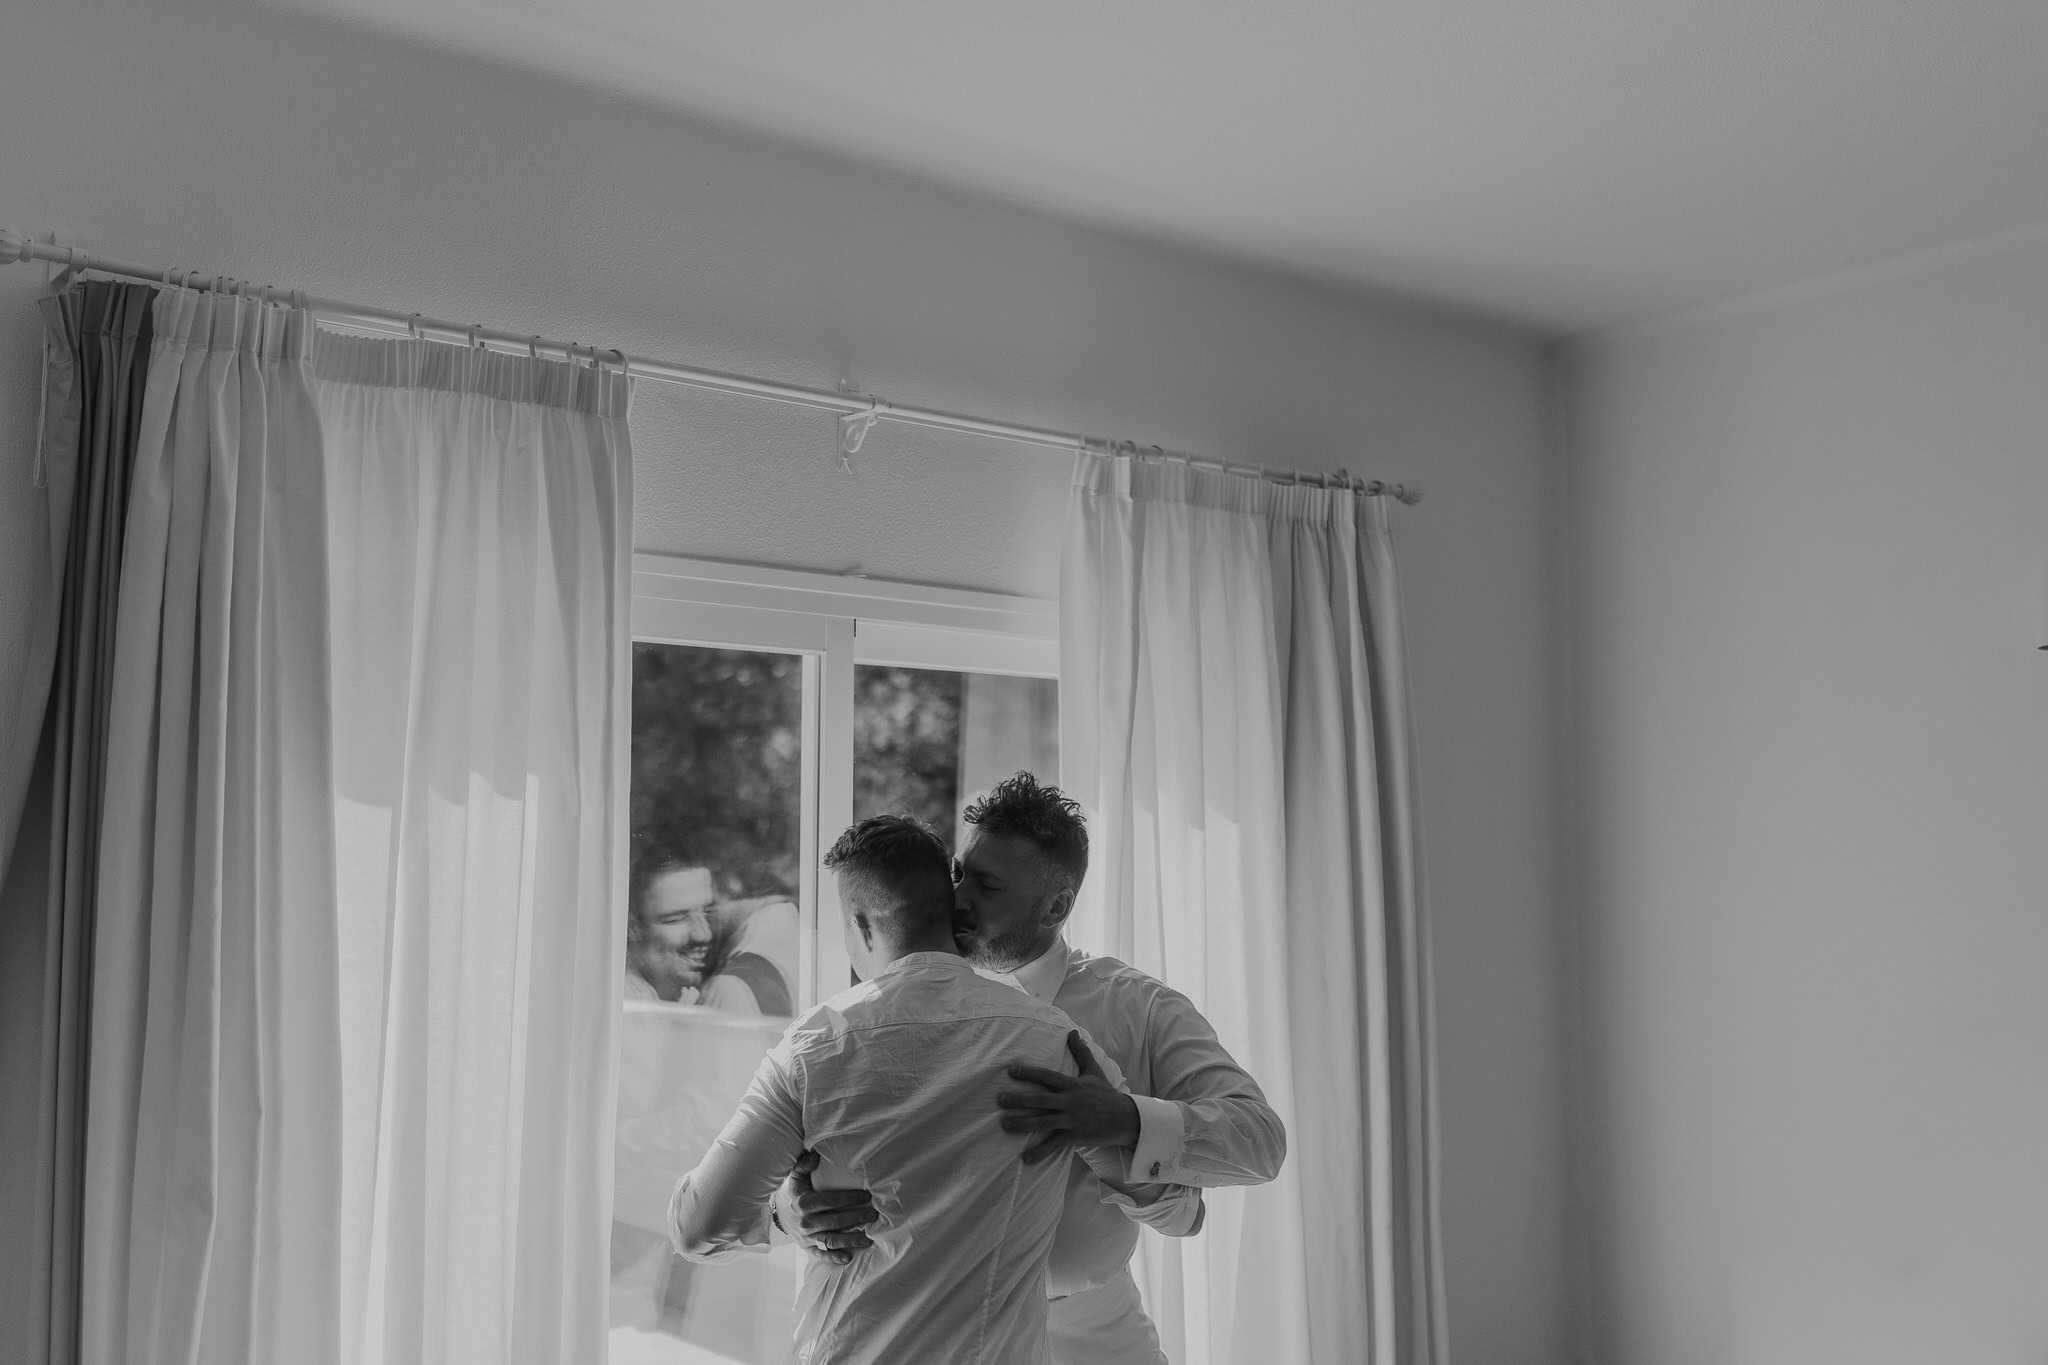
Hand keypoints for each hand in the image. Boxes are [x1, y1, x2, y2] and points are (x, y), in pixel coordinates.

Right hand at [780, 1149, 877, 1264]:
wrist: (779, 1214)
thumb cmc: (794, 1192)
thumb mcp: (795, 1176)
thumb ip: (804, 1164)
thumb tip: (815, 1155)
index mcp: (803, 1202)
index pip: (830, 1200)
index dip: (849, 1198)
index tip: (867, 1196)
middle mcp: (805, 1221)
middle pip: (835, 1221)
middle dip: (857, 1218)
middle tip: (874, 1215)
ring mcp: (806, 1237)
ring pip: (831, 1240)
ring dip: (851, 1240)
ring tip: (868, 1239)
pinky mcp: (807, 1248)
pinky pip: (821, 1256)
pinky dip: (834, 1258)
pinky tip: (848, 1257)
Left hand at [998, 1031, 1139, 1163]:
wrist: (1126, 1119)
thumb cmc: (1107, 1094)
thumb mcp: (1094, 1071)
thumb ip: (1081, 1052)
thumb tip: (1072, 1031)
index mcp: (1073, 1085)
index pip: (1048, 1076)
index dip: (1029, 1073)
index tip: (1011, 1071)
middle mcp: (1070, 1101)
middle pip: (1041, 1100)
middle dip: (1019, 1100)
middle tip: (1000, 1099)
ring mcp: (1072, 1120)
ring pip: (1043, 1122)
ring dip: (1023, 1124)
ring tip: (1005, 1124)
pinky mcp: (1075, 1136)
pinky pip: (1055, 1144)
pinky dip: (1040, 1152)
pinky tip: (1025, 1158)